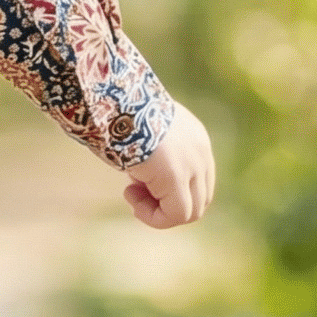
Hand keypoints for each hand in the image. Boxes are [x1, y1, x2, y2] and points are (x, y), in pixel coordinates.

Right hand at [121, 102, 214, 229]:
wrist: (114, 99)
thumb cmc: (119, 112)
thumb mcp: (145, 132)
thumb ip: (155, 154)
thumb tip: (142, 177)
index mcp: (196, 139)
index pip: (198, 181)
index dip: (170, 191)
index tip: (139, 180)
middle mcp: (201, 152)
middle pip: (199, 199)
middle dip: (166, 203)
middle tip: (134, 189)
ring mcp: (193, 165)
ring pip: (190, 212)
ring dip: (158, 211)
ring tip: (131, 193)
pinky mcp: (176, 177)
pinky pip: (175, 215)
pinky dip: (154, 217)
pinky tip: (131, 199)